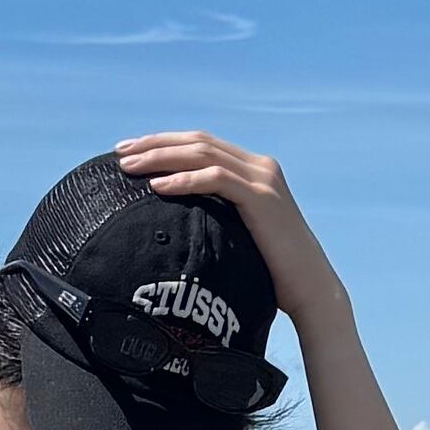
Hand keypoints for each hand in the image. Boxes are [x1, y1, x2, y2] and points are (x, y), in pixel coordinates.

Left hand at [111, 130, 340, 328]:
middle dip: (155, 144)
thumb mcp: (238, 234)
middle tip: (120, 152)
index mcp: (254, 170)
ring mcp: (263, 179)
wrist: (310, 288)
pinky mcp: (262, 198)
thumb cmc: (270, 271)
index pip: (202, 144)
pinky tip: (158, 187)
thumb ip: (216, 216)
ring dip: (162, 158)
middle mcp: (260, 166)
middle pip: (198, 141)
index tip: (130, 151)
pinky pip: (216, 179)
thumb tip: (174, 223)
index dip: (164, 143)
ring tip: (129, 168)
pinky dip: (184, 180)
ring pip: (203, 154)